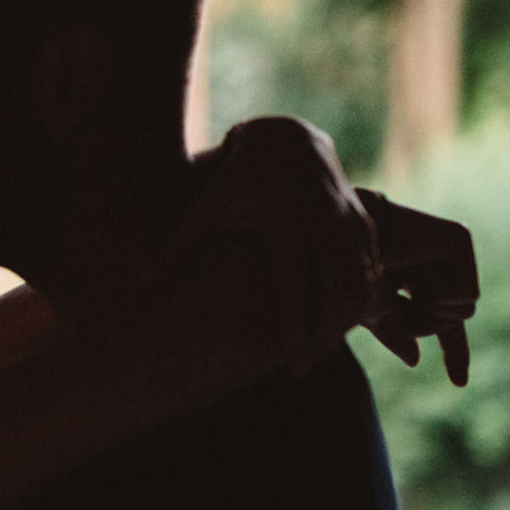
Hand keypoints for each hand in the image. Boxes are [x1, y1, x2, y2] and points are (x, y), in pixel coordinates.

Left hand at [173, 116, 379, 375]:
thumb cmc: (238, 181)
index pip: (295, 281)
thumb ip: (175, 251)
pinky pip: (374, 273)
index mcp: (285, 222)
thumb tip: (135, 288)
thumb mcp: (206, 210)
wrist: (289, 139)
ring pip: (362, 286)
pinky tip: (339, 329)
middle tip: (298, 369)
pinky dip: (362, 304)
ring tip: (314, 353)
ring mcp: (350, 223)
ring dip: (344, 325)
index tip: (285, 357)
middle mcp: (323, 223)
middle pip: (337, 291)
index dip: (295, 320)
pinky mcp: (366, 225)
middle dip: (324, 335)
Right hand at [355, 189, 476, 385]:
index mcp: (421, 284)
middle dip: (426, 325)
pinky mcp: (460, 240)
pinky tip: (423, 271)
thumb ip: (395, 335)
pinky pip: (468, 294)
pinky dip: (442, 296)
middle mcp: (441, 267)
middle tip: (402, 307)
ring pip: (465, 311)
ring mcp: (453, 252)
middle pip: (455, 322)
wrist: (348, 239)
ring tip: (410, 287)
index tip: (459, 383)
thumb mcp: (371, 313)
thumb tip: (416, 361)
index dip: (455, 355)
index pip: (446, 327)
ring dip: (432, 311)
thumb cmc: (349, 272)